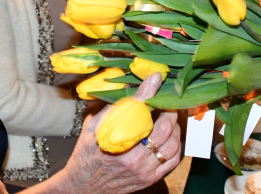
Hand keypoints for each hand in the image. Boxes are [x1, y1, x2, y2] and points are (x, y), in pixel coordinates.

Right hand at [53, 73, 180, 193]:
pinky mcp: (150, 179)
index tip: (156, 78)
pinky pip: (173, 160)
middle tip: (166, 100)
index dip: (150, 93)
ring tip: (168, 118)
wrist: (84, 186)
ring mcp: (144, 171)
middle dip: (169, 110)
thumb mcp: (92, 127)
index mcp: (117, 143)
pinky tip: (170, 136)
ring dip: (175, 128)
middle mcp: (134, 159)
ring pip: (173, 144)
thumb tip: (127, 85)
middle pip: (164, 128)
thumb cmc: (86, 154)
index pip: (140, 112)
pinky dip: (176, 145)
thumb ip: (112, 107)